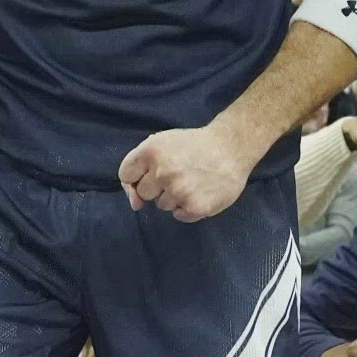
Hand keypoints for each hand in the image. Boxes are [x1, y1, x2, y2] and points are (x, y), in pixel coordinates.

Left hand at [118, 126, 256, 222]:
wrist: (231, 148)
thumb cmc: (195, 144)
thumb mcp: (164, 141)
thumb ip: (142, 165)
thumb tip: (135, 202)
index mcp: (151, 151)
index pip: (125, 174)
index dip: (132, 180)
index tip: (142, 181)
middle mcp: (162, 172)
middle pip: (143, 193)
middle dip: (156, 188)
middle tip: (176, 176)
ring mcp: (178, 191)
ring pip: (162, 205)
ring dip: (173, 197)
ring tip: (191, 182)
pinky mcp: (195, 207)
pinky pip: (179, 215)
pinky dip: (187, 208)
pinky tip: (199, 192)